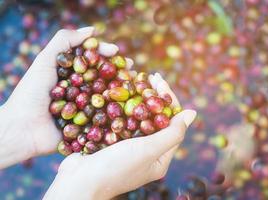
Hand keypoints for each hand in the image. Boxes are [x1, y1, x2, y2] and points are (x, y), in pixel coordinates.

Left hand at [0, 27, 125, 167]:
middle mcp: (80, 90)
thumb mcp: (45, 60)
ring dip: (122, 90)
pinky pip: (105, 117)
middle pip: (102, 77)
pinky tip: (129, 106)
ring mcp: (85, 108)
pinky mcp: (88, 125)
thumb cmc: (31, 92)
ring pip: (107, 96)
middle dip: (118, 71)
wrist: (23, 128)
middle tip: (131, 68)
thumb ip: (65, 41)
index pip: (91, 60)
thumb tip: (92, 29)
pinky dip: (118, 111)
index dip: (104, 54)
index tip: (116, 50)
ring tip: (134, 84)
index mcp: (71, 75)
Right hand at [43, 74, 195, 199]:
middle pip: (156, 118)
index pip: (172, 123)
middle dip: (155, 97)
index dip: (169, 100)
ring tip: (137, 79)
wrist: (78, 181)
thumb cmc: (116, 167)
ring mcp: (129, 147)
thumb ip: (173, 133)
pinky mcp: (112, 142)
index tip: (160, 81)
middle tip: (151, 76)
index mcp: (160, 158)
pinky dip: (123, 105)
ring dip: (139, 98)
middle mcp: (147, 152)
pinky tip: (120, 91)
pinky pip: (122, 120)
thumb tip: (192, 113)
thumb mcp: (150, 150)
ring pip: (138, 117)